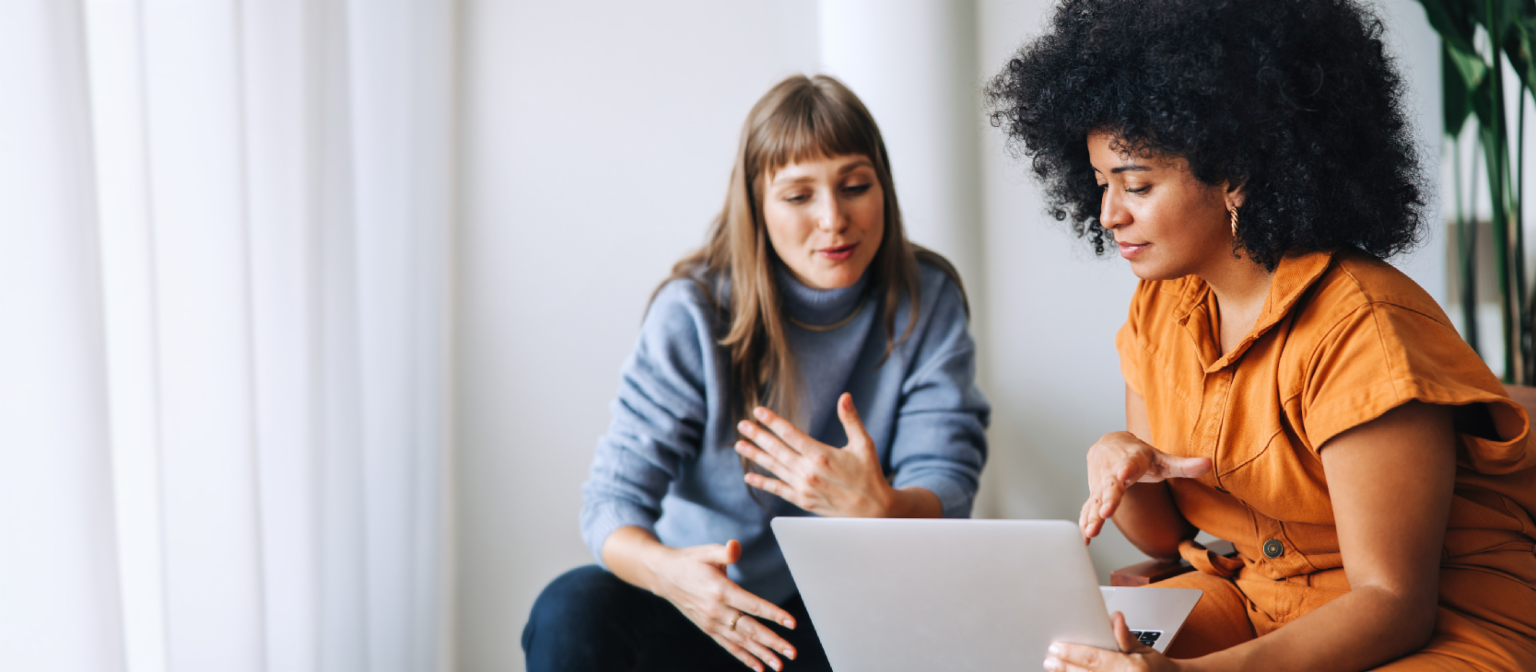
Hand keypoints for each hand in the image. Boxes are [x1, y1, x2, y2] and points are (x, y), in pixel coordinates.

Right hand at [647, 539, 797, 671]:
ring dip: (762, 654)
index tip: (791, 623)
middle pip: (750, 629)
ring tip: (779, 665)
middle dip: (772, 642)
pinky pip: (729, 645)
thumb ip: (725, 551)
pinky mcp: (708, 628)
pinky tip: (758, 667)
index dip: (774, 614)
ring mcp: (712, 622)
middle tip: (792, 652)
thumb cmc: (690, 561)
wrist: (664, 576)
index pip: (752, 605)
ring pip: (741, 641)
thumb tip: (736, 546)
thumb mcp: (707, 551)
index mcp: (720, 590)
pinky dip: (744, 657)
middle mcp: (717, 610)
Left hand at [735, 393, 894, 517]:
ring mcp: (804, 487)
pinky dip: (763, 483)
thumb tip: (845, 396)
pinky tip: (749, 477)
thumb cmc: (870, 474)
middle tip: (742, 424)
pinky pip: (778, 490)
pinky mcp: (803, 501)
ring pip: (774, 468)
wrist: (874, 511)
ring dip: (755, 456)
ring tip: (739, 444)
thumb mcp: (864, 444)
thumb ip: (851, 420)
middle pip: (777, 449)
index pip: (790, 434)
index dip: (773, 421)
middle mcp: (809, 471)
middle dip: (758, 435)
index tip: (758, 411)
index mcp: (822, 454)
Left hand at [1043, 611, 1180, 671]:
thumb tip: (1115, 617)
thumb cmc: (1155, 668)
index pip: (1094, 658)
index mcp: (1131, 668)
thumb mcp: (1144, 649)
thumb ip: (1125, 636)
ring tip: (1054, 668)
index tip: (1056, 647)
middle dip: (1064, 667)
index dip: (1072, 653)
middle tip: (1049, 659)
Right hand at [1081, 432, 1209, 541]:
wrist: (1109, 444)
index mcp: (1131, 460)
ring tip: (1091, 532)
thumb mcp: (1161, 458)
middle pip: (1109, 486)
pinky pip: (1088, 508)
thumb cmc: (1139, 455)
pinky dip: (1085, 521)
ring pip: (1095, 500)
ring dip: (1093, 516)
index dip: (1126, 469)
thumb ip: (1183, 465)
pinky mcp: (1095, 494)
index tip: (1123, 474)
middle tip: (1105, 512)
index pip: (1129, 464)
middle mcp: (1112, 472)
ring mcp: (1100, 484)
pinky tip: (1085, 538)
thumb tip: (1209, 464)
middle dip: (1107, 499)